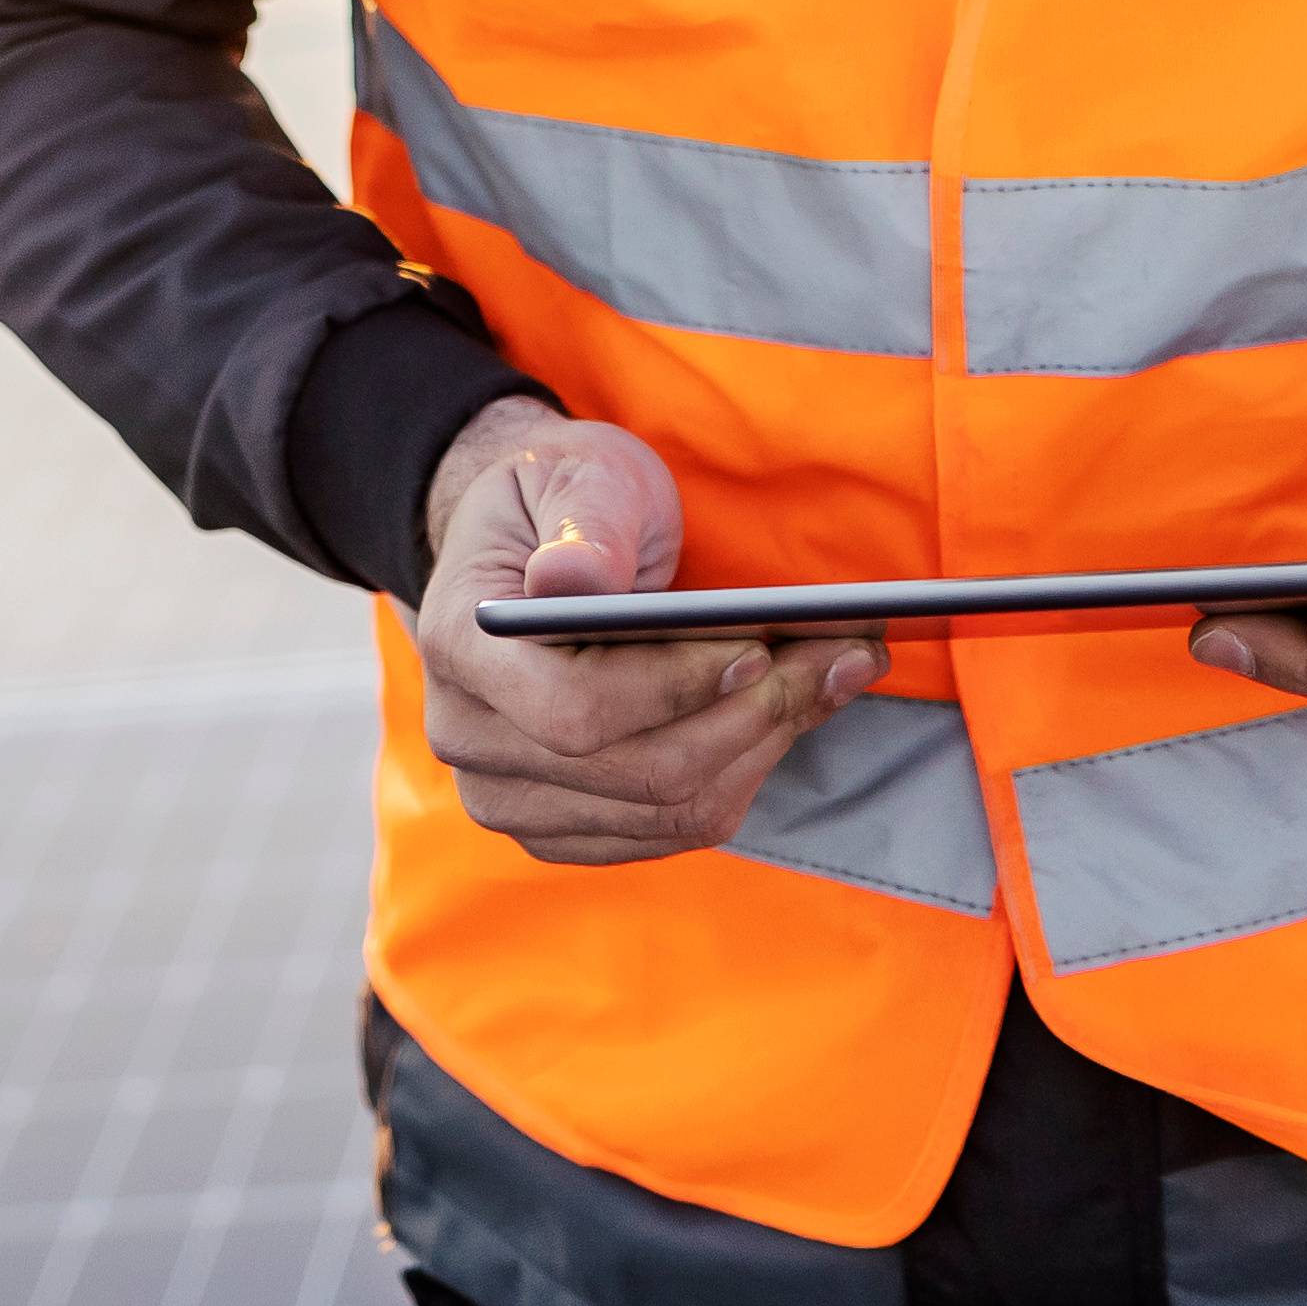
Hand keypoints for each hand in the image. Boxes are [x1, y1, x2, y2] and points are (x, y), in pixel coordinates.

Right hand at [409, 394, 884, 864]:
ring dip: (765, 745)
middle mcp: (471, 740)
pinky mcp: (564, 827)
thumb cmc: (565, 499)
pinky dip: (744, 773)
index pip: (573, 709)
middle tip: (845, 654)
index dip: (673, 689)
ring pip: (666, 809)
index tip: (758, 646)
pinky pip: (672, 828)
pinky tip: (788, 715)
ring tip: (837, 675)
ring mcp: (512, 796)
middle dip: (754, 715)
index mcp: (461, 647)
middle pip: (637, 771)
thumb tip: (575, 581)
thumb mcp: (578, 476)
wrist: (540, 542)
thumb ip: (583, 525)